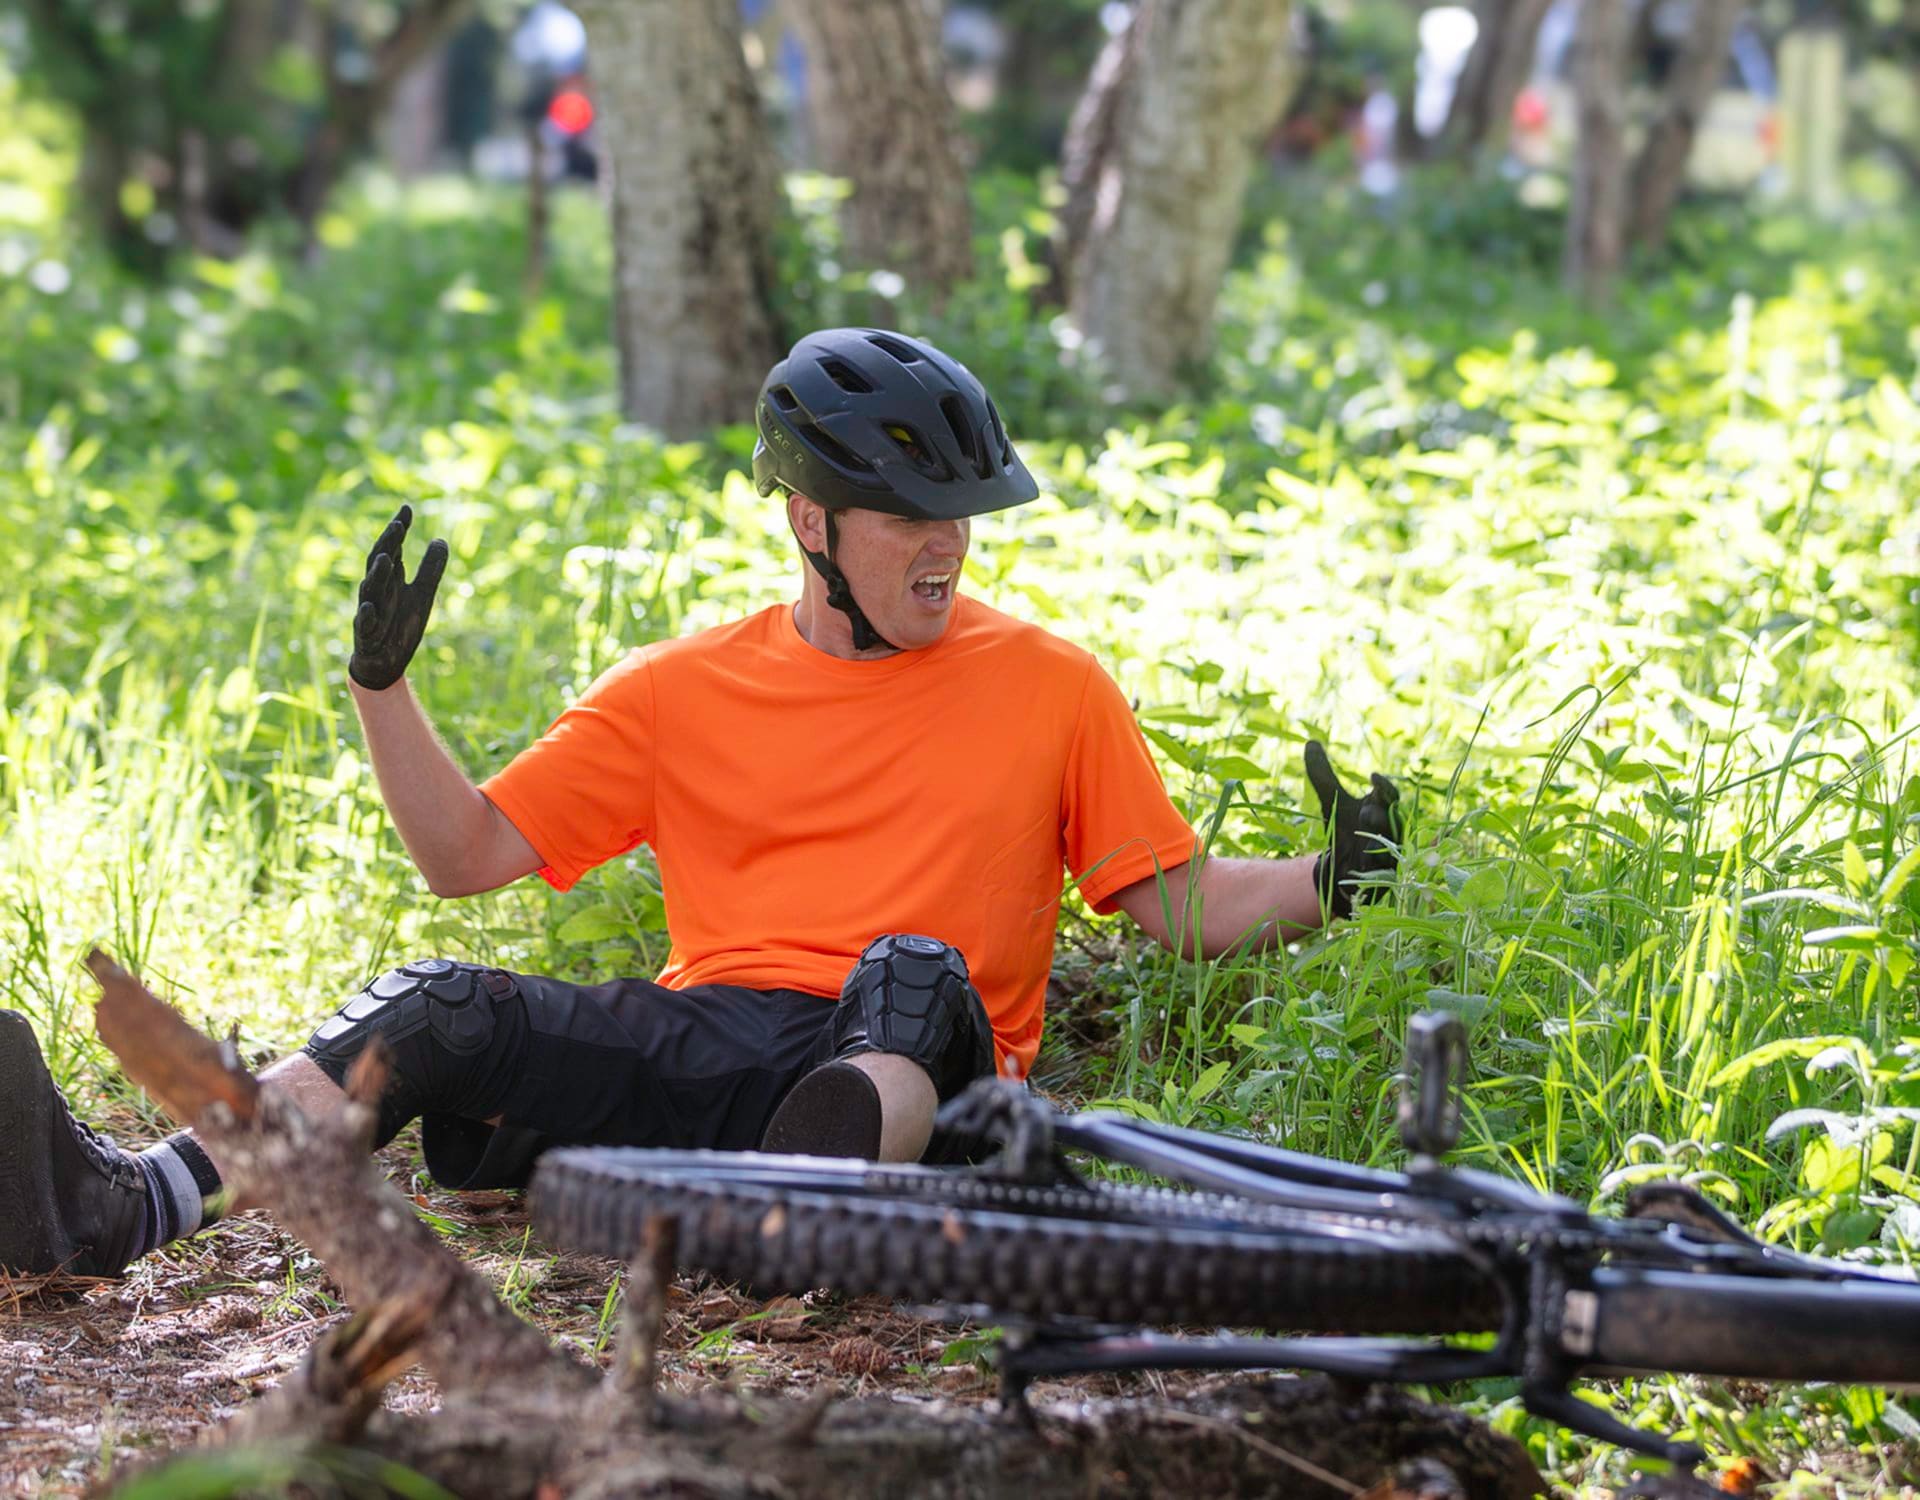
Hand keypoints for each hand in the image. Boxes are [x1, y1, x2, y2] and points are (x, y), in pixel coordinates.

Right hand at [349, 504, 447, 690]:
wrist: (385, 661)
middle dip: (388, 544)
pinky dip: (367, 615)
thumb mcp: (422, 594)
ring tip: (386, 557)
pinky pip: (364, 624)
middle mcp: (377, 591)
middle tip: (398, 525)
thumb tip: (440, 539)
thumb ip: (430, 569)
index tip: (407, 508)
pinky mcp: (367, 635)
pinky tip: (369, 607)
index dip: (398, 529)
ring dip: (377, 574)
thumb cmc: (400, 624)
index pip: (392, 548)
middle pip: (379, 562)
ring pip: (370, 589)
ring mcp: (370, 611)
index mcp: (390, 579)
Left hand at [1304, 740, 1401, 919]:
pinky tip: (1367, 862)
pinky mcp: (1385, 873)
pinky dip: (1377, 863)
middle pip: (1393, 818)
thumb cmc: (1341, 828)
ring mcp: (1390, 851)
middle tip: (1365, 811)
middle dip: (1381, 814)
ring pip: (1391, 843)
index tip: (1372, 777)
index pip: (1389, 794)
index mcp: (1381, 807)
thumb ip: (1322, 774)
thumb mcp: (1330, 801)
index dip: (1384, 786)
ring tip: (1367, 837)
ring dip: (1380, 838)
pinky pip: (1385, 867)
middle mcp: (1390, 828)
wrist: (1339, 866)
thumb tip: (1311, 742)